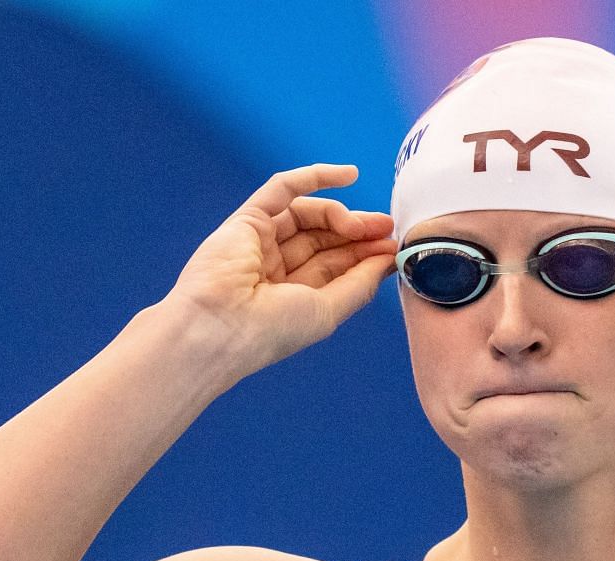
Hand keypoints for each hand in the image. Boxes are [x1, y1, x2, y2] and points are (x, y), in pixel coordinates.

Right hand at [165, 163, 396, 377]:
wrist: (220, 326)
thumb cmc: (271, 330)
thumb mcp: (327, 311)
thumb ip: (359, 284)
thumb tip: (387, 260)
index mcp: (291, 295)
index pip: (334, 266)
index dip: (364, 255)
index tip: (393, 248)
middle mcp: (275, 268)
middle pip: (324, 239)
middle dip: (358, 233)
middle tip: (388, 228)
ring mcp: (260, 241)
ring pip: (308, 215)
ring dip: (342, 214)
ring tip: (367, 224)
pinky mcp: (247, 219)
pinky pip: (284, 188)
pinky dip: (315, 177)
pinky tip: (349, 175)